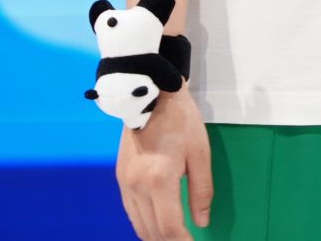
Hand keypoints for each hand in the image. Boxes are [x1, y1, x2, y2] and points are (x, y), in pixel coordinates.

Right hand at [115, 85, 213, 238]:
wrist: (149, 94)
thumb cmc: (180, 120)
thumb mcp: (200, 153)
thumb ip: (201, 190)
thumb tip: (201, 222)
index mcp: (159, 179)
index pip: (170, 227)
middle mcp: (137, 186)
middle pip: (152, 231)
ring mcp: (125, 183)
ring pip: (139, 225)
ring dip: (156, 236)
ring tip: (174, 238)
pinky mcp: (119, 177)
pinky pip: (130, 212)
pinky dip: (144, 223)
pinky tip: (157, 224)